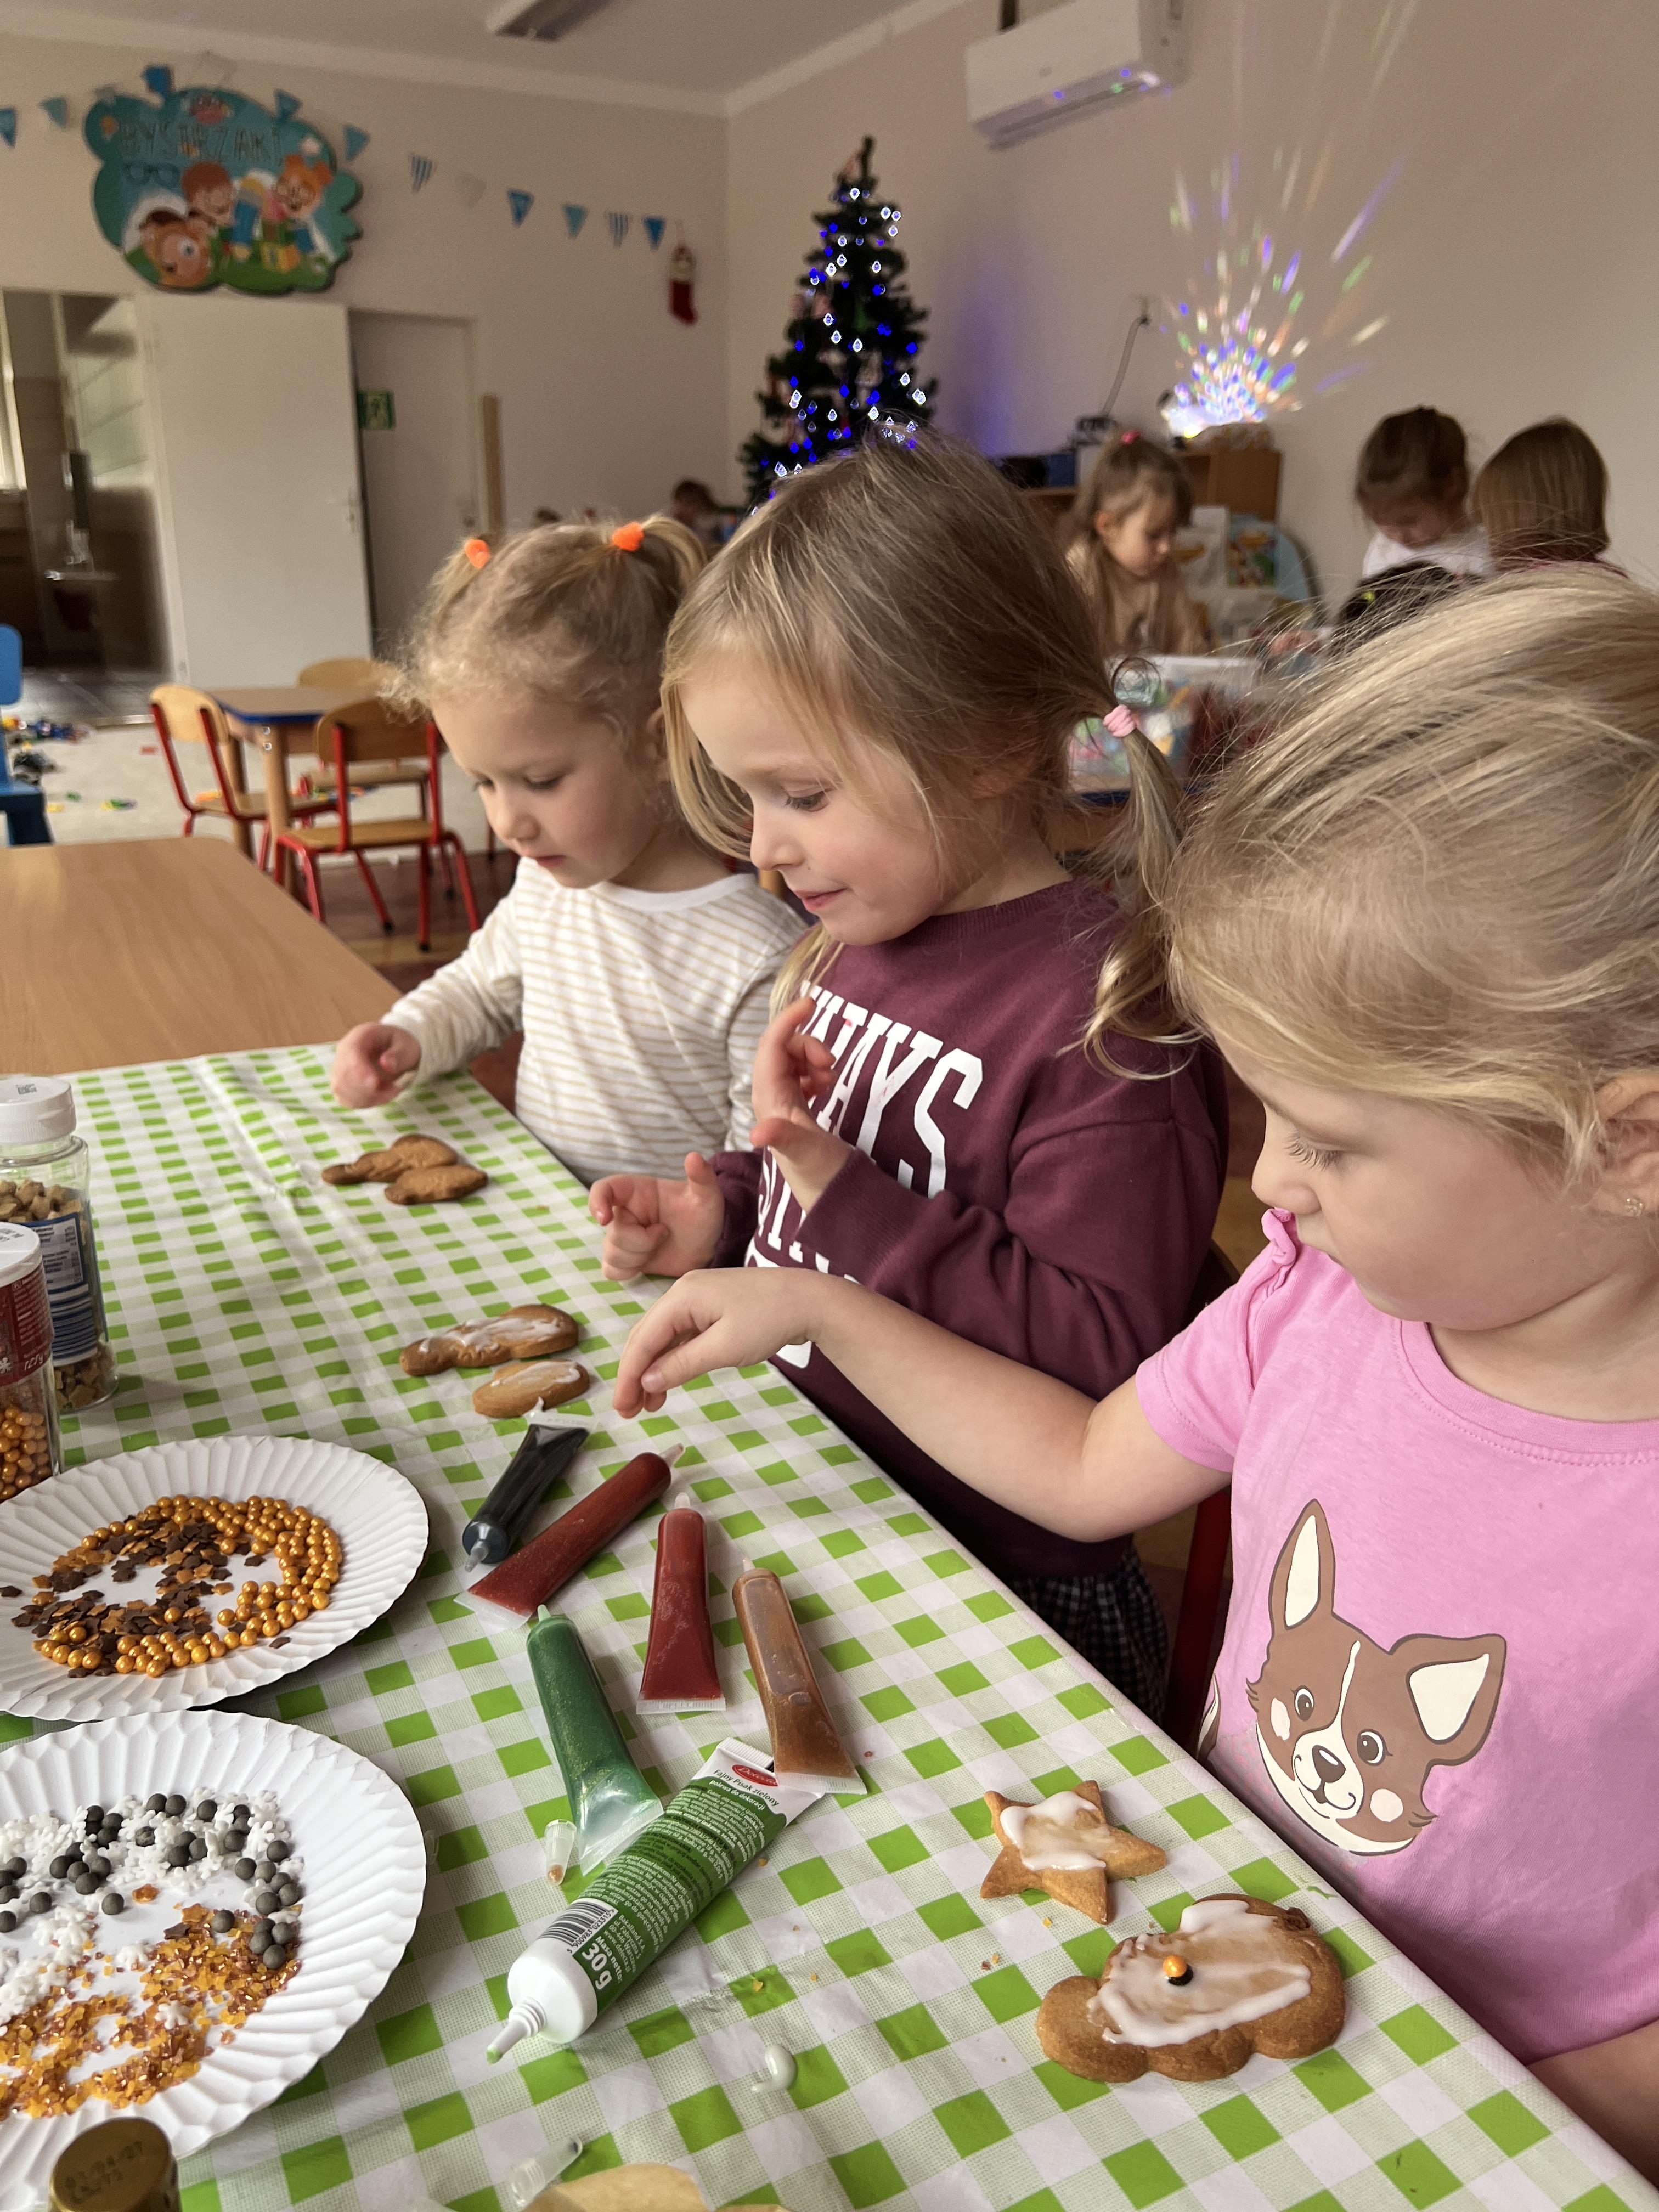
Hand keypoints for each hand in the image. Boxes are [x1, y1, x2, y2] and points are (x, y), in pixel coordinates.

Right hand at [332, 1023, 420, 1106]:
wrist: (394, 1052)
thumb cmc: (399, 1046)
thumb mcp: (407, 1045)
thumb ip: (398, 1055)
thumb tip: (386, 1064)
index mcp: (359, 1036)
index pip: (350, 1052)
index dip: (360, 1070)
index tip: (376, 1083)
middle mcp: (343, 1051)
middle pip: (342, 1074)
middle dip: (367, 1088)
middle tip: (395, 1088)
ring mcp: (339, 1069)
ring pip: (342, 1089)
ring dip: (368, 1097)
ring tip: (392, 1091)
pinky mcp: (342, 1085)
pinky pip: (346, 1099)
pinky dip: (365, 1103)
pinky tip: (382, 1097)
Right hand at [589, 1153, 724, 1280]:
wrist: (710, 1245)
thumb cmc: (703, 1215)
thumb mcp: (707, 1195)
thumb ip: (702, 1176)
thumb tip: (694, 1157)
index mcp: (636, 1192)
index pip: (603, 1189)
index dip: (597, 1201)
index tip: (604, 1219)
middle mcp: (625, 1213)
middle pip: (612, 1232)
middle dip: (640, 1241)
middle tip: (664, 1234)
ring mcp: (624, 1237)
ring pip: (611, 1254)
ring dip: (638, 1257)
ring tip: (660, 1246)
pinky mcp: (627, 1259)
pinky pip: (611, 1270)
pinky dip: (628, 1271)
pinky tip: (647, 1264)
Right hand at [613, 1267, 843, 1415]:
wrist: (810, 1300)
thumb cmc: (769, 1320)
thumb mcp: (723, 1348)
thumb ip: (681, 1365)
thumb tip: (647, 1382)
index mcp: (681, 1296)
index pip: (643, 1340)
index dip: (629, 1376)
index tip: (622, 1409)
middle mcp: (683, 1292)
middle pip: (647, 1337)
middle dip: (635, 1375)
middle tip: (629, 1412)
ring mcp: (698, 1298)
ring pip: (663, 1338)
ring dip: (653, 1370)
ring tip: (649, 1405)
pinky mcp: (711, 1307)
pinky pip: (681, 1335)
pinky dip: (672, 1359)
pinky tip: (668, 1382)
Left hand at [750, 995, 852, 1211]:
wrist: (834, 1200)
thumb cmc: (823, 1177)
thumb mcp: (808, 1154)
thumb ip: (784, 1138)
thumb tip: (757, 1132)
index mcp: (770, 1102)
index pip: (771, 1047)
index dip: (787, 1021)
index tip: (811, 1002)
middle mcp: (771, 1100)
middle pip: (780, 1050)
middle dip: (807, 1043)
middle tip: (832, 1063)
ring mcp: (783, 1105)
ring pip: (791, 1060)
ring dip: (812, 1056)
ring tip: (831, 1076)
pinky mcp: (797, 1111)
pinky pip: (800, 1075)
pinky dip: (815, 1069)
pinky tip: (827, 1083)